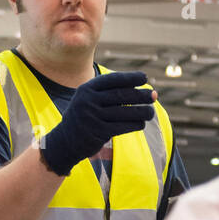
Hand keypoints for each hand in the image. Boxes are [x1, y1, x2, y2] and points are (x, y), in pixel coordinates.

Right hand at [40, 71, 154, 176]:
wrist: (65, 141)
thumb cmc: (84, 117)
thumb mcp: (89, 100)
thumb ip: (108, 93)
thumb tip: (140, 90)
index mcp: (86, 89)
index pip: (112, 80)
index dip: (130, 78)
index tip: (145, 78)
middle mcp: (88, 101)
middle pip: (121, 96)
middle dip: (140, 95)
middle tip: (153, 95)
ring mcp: (92, 116)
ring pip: (124, 112)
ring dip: (141, 112)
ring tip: (151, 112)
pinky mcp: (98, 132)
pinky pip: (122, 126)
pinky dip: (134, 124)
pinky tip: (141, 124)